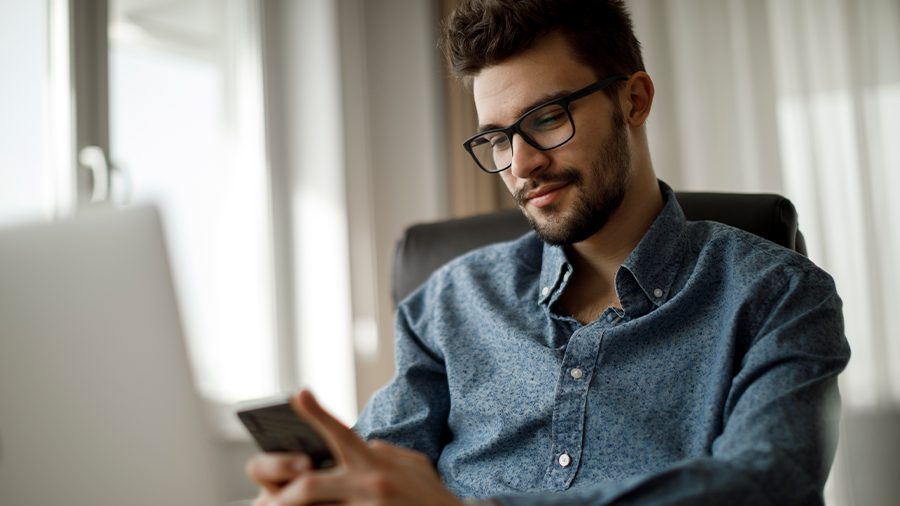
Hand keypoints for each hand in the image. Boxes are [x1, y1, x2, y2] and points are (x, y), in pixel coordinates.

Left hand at [245, 390, 465, 505]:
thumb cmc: (431, 496)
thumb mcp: (412, 465)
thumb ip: (384, 453)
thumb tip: (364, 445)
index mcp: (375, 461)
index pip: (340, 431)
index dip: (316, 412)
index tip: (296, 394)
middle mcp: (368, 482)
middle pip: (310, 484)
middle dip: (282, 494)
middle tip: (264, 502)